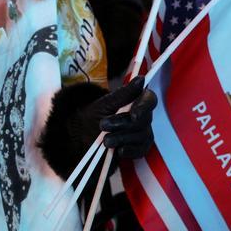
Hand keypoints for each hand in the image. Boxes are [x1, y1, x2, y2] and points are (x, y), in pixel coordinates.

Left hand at [39, 77, 156, 180]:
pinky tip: (119, 151)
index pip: (149, 100)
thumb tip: (141, 79)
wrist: (81, 137)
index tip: (133, 114)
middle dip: (123, 123)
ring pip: (141, 135)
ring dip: (122, 137)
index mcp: (136, 101)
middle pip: (144, 119)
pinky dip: (130, 151)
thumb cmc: (93, 117)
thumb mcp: (104, 104)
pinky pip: (141, 150)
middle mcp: (142, 117)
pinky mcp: (138, 148)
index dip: (144, 106)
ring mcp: (142, 133)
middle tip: (103, 125)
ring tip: (105, 140)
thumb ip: (123, 94)